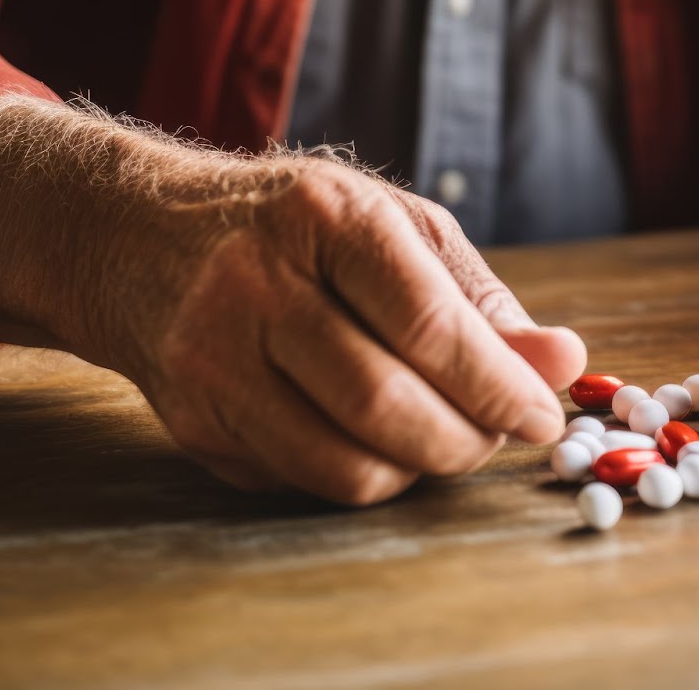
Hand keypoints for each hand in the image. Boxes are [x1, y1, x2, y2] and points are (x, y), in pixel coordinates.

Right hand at [0, 98, 585, 504]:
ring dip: (419, 470)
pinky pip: (302, 480)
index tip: (543, 415)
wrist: (136, 238)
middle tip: (500, 436)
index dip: (497, 383)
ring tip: (445, 438)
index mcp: (323, 218)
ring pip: (343, 463)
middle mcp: (255, 286)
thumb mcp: (392, 227)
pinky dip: (362, 477)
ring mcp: (212, 360)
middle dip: (465, 440)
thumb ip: (479, 298)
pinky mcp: (191, 421)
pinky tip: (378, 441)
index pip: (425, 321)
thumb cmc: (295, 230)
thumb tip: (563, 362)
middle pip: (384, 403)